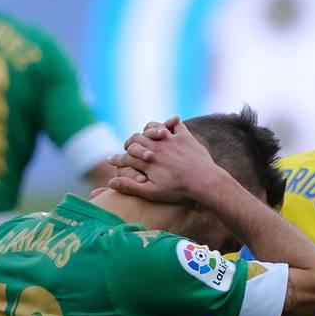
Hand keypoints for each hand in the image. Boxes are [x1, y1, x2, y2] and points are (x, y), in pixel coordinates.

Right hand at [106, 116, 224, 203]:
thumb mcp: (152, 192)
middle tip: (126, 146)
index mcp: (147, 161)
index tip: (110, 160)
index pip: (126, 158)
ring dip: (147, 131)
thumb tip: (111, 181)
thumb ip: (131, 186)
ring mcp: (170, 140)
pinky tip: (170, 124)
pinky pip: (175, 124)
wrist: (204, 181)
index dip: (116, 160)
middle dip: (129, 143)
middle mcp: (156, 147)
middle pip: (136, 139)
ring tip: (146, 134)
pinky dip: (171, 122)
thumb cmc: (178, 190)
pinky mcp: (185, 137)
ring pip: (153, 128)